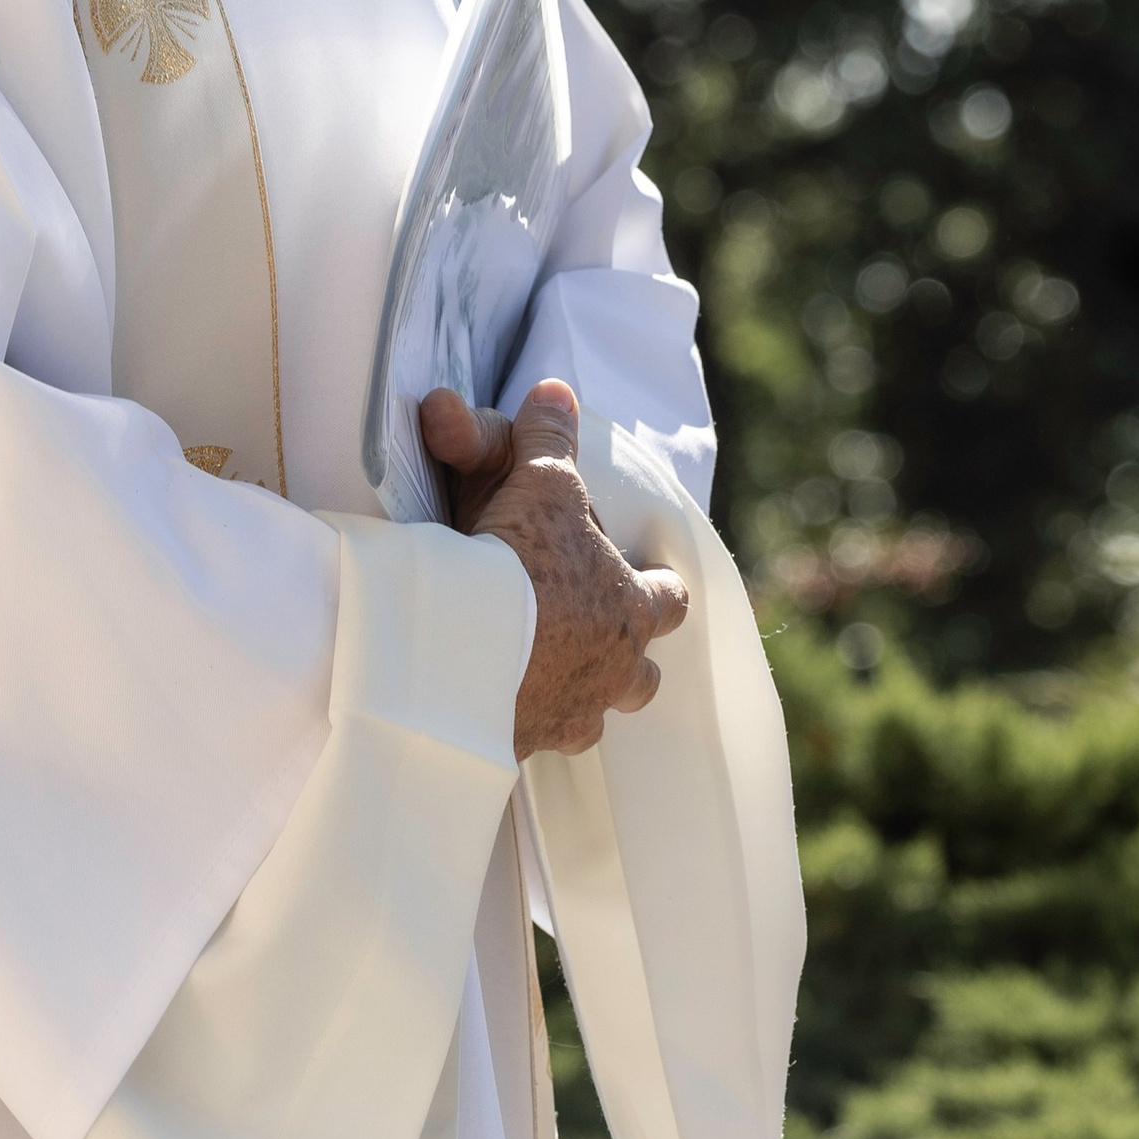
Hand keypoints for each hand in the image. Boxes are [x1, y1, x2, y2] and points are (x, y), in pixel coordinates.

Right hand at [420, 379, 689, 758]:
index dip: (660, 587)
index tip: (648, 578)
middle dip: (625, 663)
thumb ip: (548, 437)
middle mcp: (614, 673)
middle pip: (643, 680)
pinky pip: (529, 742)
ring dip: (575, 700)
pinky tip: (492, 712)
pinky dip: (516, 725)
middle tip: (594, 643)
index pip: (671, 600)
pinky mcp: (520, 749)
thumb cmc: (521, 564)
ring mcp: (570, 718)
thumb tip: (555, 389)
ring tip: (544, 683)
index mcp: (632, 611)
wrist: (467, 650)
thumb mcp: (540, 482)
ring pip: (592, 721)